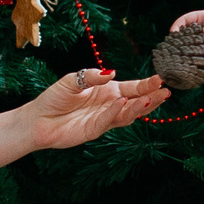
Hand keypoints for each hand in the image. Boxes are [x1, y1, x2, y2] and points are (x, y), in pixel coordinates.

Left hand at [21, 68, 169, 150]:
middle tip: (166, 91)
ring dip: (139, 107)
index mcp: (108, 91)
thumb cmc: (55, 98)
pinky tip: (122, 103)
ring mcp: (104, 119)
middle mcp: (110, 105)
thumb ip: (92, 77)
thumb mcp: (73, 80)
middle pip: (136, 102)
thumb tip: (111, 73)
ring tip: (151, 99)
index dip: (147, 84)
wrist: (38, 119)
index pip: (132, 87)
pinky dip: (115, 112)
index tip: (161, 78)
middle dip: (151, 97)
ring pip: (127, 114)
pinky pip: (108, 121)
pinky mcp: (95, 130)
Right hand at [171, 9, 203, 66]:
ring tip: (176, 56)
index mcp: (203, 18)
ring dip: (182, 49)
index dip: (178, 25)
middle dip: (177, 39)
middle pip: (184, 32)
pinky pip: (194, 53)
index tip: (173, 33)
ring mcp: (201, 40)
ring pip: (187, 44)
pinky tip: (186, 62)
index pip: (186, 19)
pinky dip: (189, 57)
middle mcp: (200, 28)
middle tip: (172, 47)